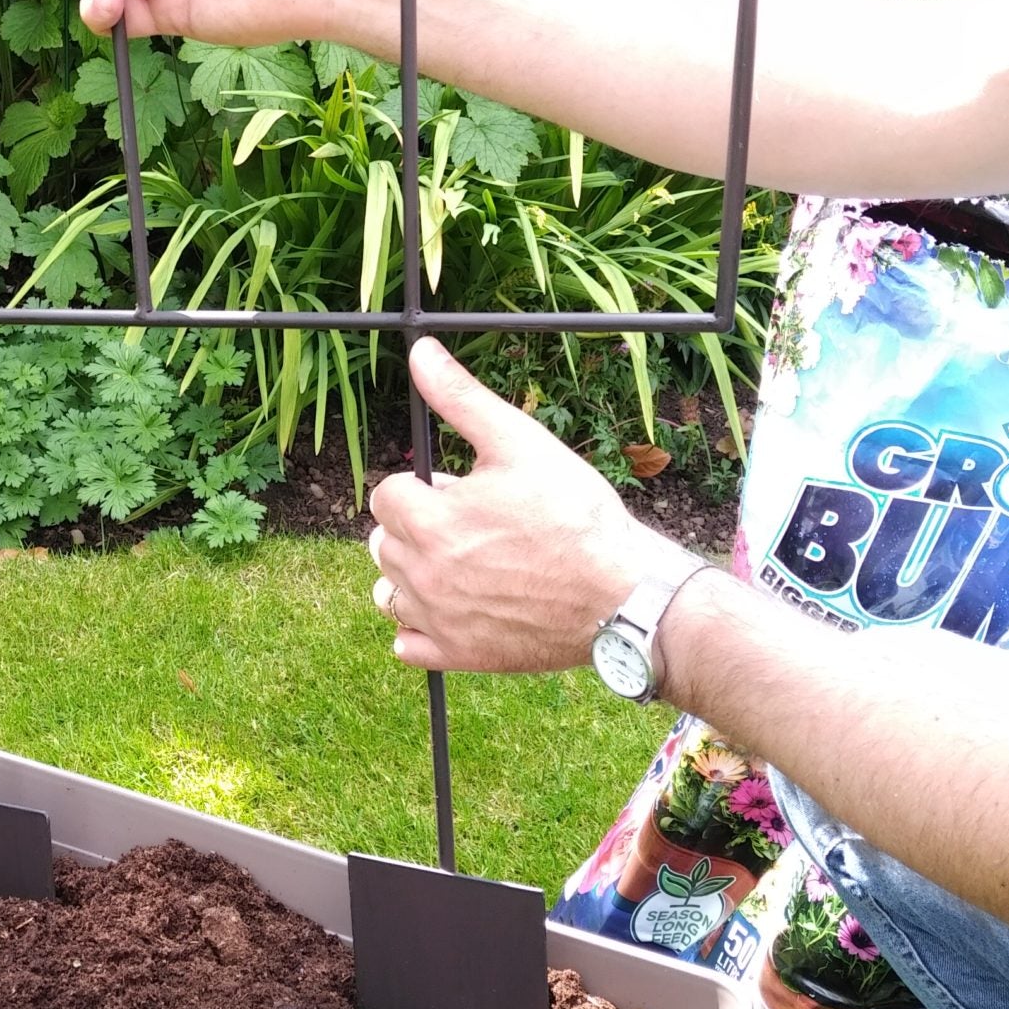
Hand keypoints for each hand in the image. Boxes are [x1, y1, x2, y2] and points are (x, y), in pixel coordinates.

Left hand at [367, 340, 689, 673]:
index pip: (386, 495)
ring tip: (462, 564)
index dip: (422, 487)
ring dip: (412, 575)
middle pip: (385, 542)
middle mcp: (421, 575)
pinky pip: (408, 643)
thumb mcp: (520, 443)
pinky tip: (455, 608)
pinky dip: (419, 627)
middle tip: (474, 524)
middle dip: (417, 526)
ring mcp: (437, 621)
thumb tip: (420, 353)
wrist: (623, 595)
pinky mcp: (458, 655)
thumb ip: (462, 399)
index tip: (461, 491)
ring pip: (389, 592)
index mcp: (429, 521)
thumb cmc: (576, 515)